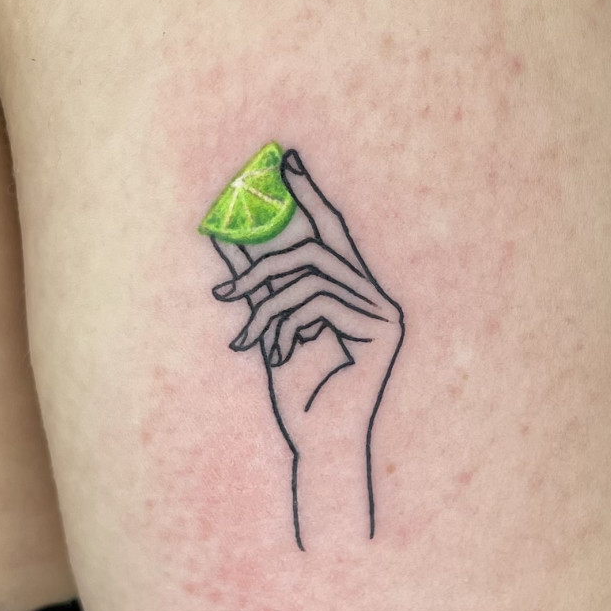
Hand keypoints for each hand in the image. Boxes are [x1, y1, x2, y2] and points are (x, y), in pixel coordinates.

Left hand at [211, 150, 403, 545]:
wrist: (319, 452)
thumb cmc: (296, 401)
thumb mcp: (266, 329)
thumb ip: (257, 283)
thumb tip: (228, 235)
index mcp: (357, 295)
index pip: (331, 232)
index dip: (309, 193)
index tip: (281, 159)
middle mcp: (379, 297)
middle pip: (321, 242)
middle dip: (270, 244)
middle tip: (224, 250)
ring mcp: (386, 312)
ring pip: (312, 270)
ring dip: (265, 298)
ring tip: (241, 335)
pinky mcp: (383, 329)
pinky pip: (319, 298)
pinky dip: (284, 320)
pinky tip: (274, 354)